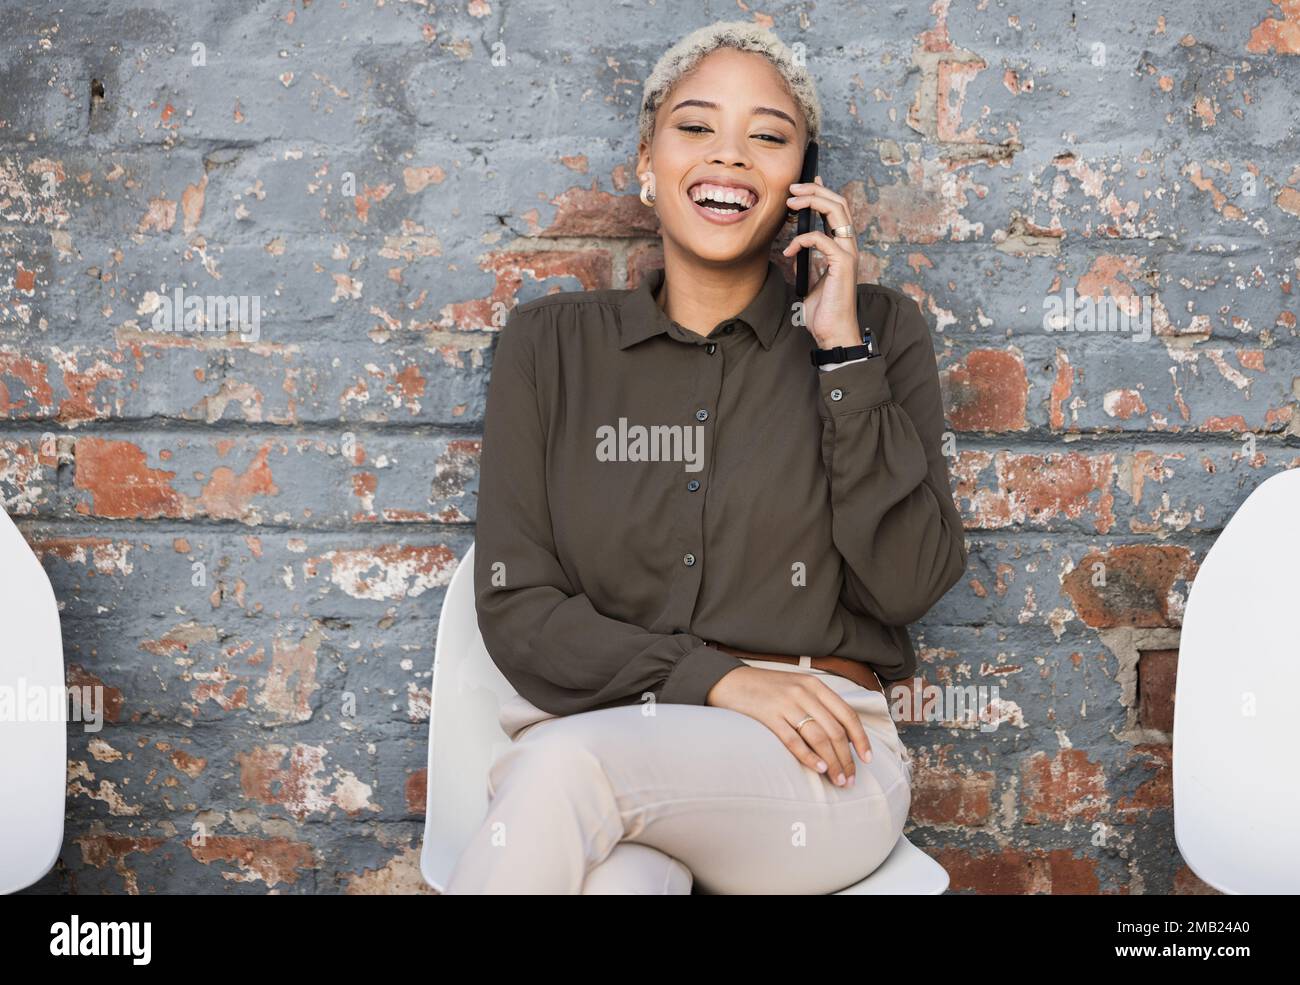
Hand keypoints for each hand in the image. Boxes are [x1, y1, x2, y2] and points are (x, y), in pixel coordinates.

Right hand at [706, 652, 873, 787]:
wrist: (728, 681)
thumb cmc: (765, 689)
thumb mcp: (795, 687)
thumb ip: (817, 704)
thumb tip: (842, 736)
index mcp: (814, 685)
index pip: (847, 714)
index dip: (861, 738)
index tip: (867, 759)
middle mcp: (803, 692)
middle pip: (835, 730)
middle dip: (847, 758)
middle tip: (850, 779)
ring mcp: (786, 704)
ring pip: (819, 737)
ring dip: (832, 762)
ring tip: (838, 779)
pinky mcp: (769, 716)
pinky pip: (794, 740)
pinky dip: (808, 756)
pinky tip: (817, 769)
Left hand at [782, 174, 861, 348]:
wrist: (832, 332)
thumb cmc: (823, 311)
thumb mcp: (810, 282)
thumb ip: (807, 264)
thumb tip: (796, 253)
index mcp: (842, 248)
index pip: (836, 210)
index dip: (822, 192)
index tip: (804, 184)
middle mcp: (848, 246)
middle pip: (839, 203)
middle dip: (815, 190)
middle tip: (792, 189)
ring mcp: (848, 253)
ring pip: (836, 212)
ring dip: (812, 201)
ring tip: (790, 203)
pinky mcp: (842, 264)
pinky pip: (821, 239)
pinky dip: (801, 241)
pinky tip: (788, 252)